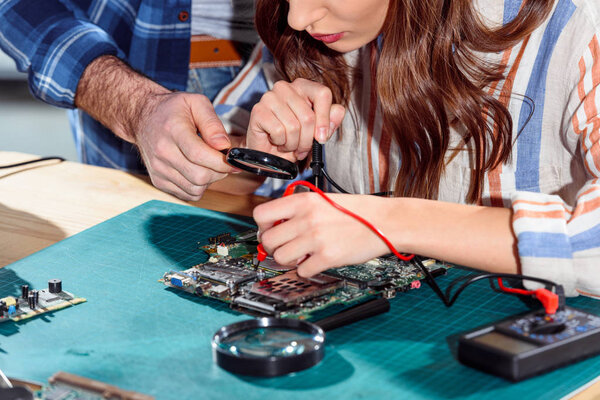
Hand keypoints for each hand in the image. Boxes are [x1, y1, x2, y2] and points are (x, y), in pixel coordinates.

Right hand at [135, 92, 238, 199]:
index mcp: (173, 130)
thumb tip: (224, 146)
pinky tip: (198, 171)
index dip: (222, 162)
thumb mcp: (196, 103)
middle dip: (219, 172)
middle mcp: (162, 152)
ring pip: (195, 188)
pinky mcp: (158, 181)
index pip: (199, 155)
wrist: (143, 117)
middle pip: (199, 176)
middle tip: (223, 162)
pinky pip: (187, 194)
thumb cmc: (174, 109)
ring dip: (210, 180)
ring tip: (209, 165)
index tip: (233, 160)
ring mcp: (159, 169)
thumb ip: (212, 123)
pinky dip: (198, 187)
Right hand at [247, 78, 344, 161]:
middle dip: (307, 140)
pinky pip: (279, 131)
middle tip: (302, 148)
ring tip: (288, 144)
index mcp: (302, 87)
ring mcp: (270, 97)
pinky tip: (277, 141)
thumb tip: (338, 111)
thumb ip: (330, 121)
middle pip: (308, 116)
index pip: (322, 93)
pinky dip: (281, 142)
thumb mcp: (316, 132)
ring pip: (293, 126)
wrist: (269, 153)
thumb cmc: (292, 139)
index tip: (322, 137)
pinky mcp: (258, 110)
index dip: (325, 119)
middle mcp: (285, 87)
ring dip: (293, 143)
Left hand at [253, 192, 390, 276]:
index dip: (262, 226)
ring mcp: (316, 238)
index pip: (261, 214)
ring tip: (301, 255)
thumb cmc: (357, 211)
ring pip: (281, 258)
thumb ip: (298, 209)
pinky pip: (302, 271)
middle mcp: (306, 218)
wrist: (385, 221)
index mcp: (303, 201)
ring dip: (289, 260)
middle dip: (273, 248)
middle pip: (268, 240)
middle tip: (284, 247)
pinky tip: (316, 261)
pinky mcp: (327, 256)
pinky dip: (306, 270)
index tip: (269, 231)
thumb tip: (276, 225)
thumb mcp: (323, 200)